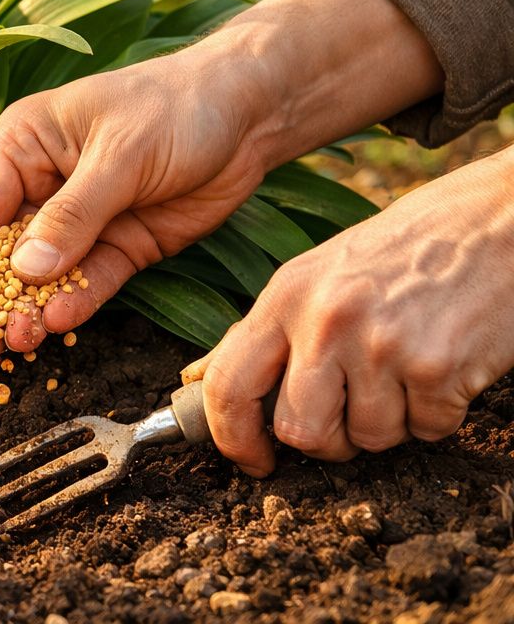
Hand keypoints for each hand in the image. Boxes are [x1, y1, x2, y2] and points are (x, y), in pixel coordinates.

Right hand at [0, 46, 268, 359]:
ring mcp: (81, 219)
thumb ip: (74, 214)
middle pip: (1, 250)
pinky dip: (76, 304)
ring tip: (17, 345)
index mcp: (24, 145)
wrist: (248, 114)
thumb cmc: (176, 107)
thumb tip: (25, 270)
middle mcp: (43, 184)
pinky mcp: (119, 245)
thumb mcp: (121, 154)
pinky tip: (60, 323)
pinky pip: (89, 281)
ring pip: (43, 274)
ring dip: (28, 310)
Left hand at [184, 146, 513, 475]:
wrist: (495, 220)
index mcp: (285, 295)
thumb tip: (197, 378)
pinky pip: (426, 430)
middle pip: (299, 430)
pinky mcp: (437, 367)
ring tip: (404, 370)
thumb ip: (264, 331)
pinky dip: (437, 414)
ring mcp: (380, 345)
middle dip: (326, 439)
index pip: (228, 384)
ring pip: (367, 438)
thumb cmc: (403, 250)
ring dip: (390, 422)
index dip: (232, 438)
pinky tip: (442, 367)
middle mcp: (325, 320)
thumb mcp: (317, 274)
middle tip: (350, 413)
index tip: (252, 461)